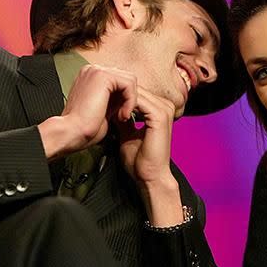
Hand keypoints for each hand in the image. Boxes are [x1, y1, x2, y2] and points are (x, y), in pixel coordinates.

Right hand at [38, 64, 136, 159]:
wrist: (71, 132)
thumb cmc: (84, 127)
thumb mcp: (105, 109)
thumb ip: (116, 99)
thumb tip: (131, 97)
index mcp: (91, 77)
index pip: (120, 81)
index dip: (127, 98)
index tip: (124, 116)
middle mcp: (93, 70)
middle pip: (127, 78)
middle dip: (130, 98)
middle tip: (124, 116)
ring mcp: (96, 71)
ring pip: (130, 80)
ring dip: (131, 100)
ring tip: (122, 116)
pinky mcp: (102, 76)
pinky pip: (129, 84)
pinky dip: (131, 101)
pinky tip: (122, 115)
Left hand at [115, 86, 182, 225]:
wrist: (149, 176)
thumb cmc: (140, 160)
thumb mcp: (127, 133)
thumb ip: (122, 119)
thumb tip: (109, 106)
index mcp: (159, 109)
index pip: (136, 93)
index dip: (118, 95)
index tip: (102, 99)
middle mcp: (165, 106)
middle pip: (137, 90)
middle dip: (118, 94)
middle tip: (101, 99)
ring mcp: (164, 110)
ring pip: (137, 93)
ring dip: (120, 98)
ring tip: (106, 105)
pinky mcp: (160, 117)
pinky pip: (139, 102)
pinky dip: (124, 105)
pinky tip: (114, 113)